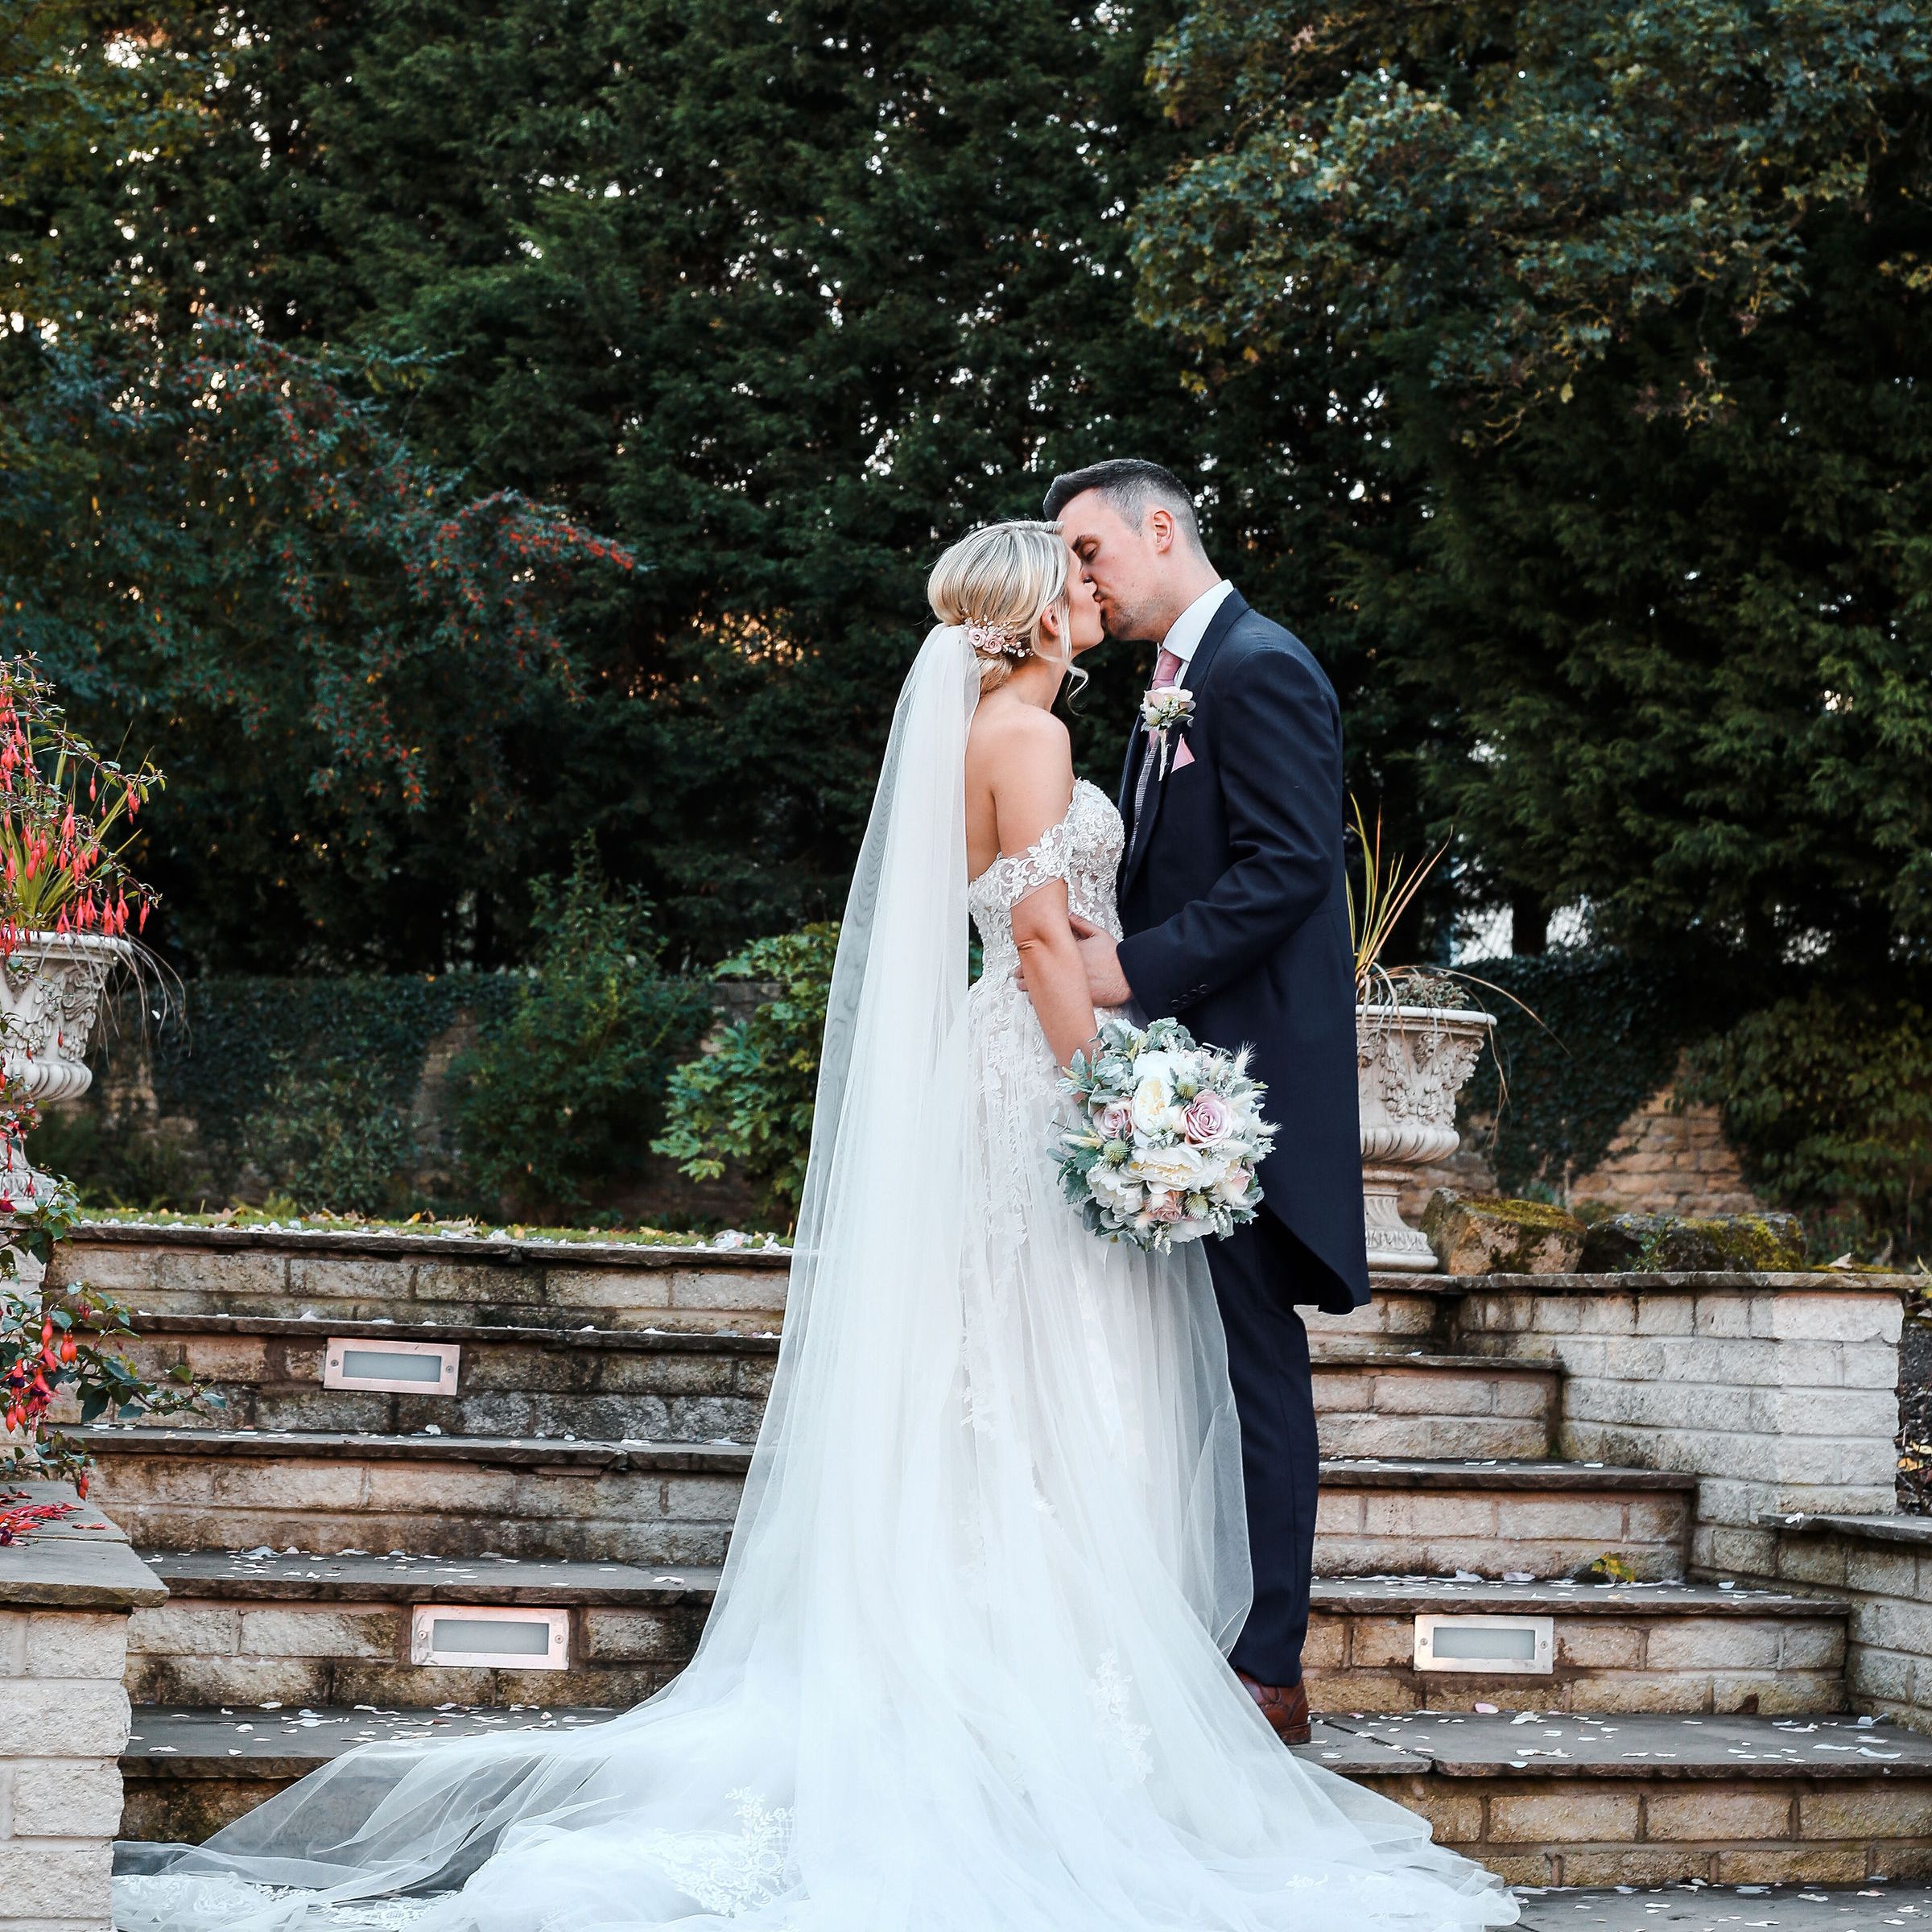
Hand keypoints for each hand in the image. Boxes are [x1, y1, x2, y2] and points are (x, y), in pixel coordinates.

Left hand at [1012, 915, 1132, 1007]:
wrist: (1129, 975)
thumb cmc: (1115, 956)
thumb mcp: (1099, 934)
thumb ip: (1080, 924)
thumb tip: (1066, 915)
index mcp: (1069, 951)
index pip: (1042, 953)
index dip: (1028, 957)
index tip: (1023, 958)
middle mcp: (1067, 968)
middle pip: (1038, 972)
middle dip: (1024, 974)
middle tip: (1017, 976)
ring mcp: (1071, 984)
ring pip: (1043, 988)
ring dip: (1031, 988)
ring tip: (1023, 987)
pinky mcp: (1077, 998)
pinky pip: (1056, 1001)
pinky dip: (1046, 1000)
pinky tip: (1039, 1000)